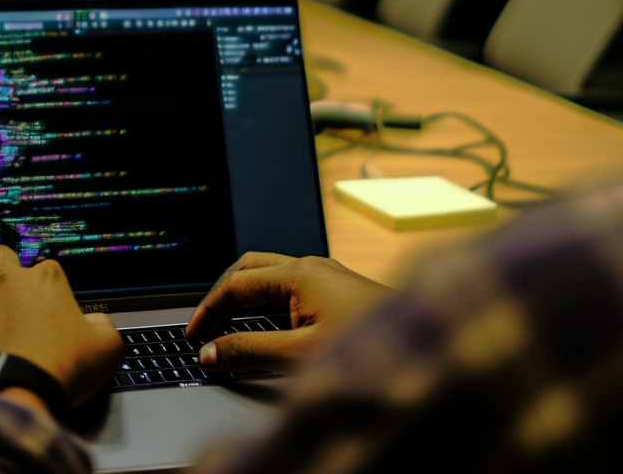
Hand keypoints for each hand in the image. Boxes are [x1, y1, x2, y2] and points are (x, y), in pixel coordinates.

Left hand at [0, 246, 121, 412]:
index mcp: (44, 280)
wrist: (17, 395)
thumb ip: (104, 327)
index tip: (51, 312)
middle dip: (3, 273)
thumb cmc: (59, 370)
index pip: (47, 269)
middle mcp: (3, 282)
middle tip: (11, 302)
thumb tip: (97, 324)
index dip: (50, 290)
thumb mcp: (106, 349)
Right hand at [184, 252, 391, 372]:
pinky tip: (269, 328)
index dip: (208, 310)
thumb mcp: (300, 356)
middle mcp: (314, 268)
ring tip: (229, 328)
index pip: (236, 284)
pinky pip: (293, 289)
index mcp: (300, 274)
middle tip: (205, 326)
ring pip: (273, 277)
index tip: (193, 337)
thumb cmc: (372, 352)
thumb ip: (249, 352)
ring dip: (247, 299)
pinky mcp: (341, 293)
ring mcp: (330, 278)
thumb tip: (209, 352)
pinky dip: (269, 305)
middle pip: (251, 269)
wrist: (429, 349)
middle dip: (223, 297)